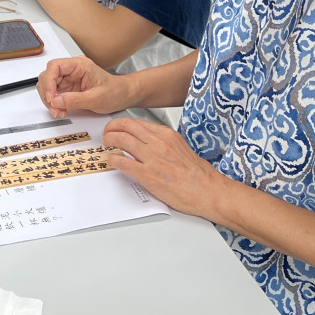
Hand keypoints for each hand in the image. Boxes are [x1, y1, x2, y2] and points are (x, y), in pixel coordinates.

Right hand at [36, 56, 134, 117]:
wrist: (123, 95)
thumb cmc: (114, 92)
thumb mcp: (96, 98)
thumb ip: (74, 100)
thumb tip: (55, 101)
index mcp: (79, 65)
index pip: (55, 66)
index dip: (48, 82)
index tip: (51, 97)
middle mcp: (72, 70)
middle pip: (48, 76)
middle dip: (47, 94)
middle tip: (54, 108)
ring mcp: (69, 78)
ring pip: (48, 86)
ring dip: (50, 100)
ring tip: (59, 111)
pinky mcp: (68, 88)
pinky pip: (54, 94)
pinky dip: (54, 103)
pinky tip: (61, 110)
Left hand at [102, 117, 224, 217]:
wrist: (208, 191)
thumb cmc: (199, 175)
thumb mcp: (181, 149)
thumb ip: (165, 143)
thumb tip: (150, 144)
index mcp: (167, 135)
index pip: (138, 122)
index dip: (124, 124)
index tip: (118, 128)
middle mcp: (158, 143)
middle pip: (126, 126)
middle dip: (112, 128)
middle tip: (107, 134)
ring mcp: (152, 158)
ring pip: (121, 139)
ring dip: (109, 141)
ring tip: (106, 145)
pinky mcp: (148, 175)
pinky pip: (122, 162)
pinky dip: (113, 159)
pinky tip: (112, 161)